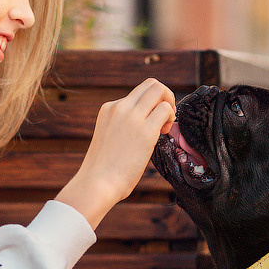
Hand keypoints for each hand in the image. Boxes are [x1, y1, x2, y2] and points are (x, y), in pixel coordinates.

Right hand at [57, 78, 175, 227]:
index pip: (138, 93)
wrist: (96, 184)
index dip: (151, 104)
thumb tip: (145, 126)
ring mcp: (132, 117)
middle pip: (151, 84)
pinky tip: (164, 133)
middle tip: (165, 118)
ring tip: (165, 127)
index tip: (152, 121)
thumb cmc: (103, 170)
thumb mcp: (110, 137)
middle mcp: (120, 107)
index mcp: (109, 108)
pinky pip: (166, 109)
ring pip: (159, 89)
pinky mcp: (145, 131)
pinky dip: (171, 117)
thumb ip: (124, 126)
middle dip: (165, 97)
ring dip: (170, 105)